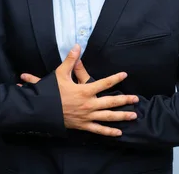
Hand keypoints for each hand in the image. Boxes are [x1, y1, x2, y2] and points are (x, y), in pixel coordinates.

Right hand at [20, 44, 137, 135]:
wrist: (42, 110)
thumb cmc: (51, 92)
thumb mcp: (60, 74)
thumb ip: (70, 60)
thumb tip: (77, 46)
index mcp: (85, 91)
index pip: (104, 83)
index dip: (116, 79)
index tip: (125, 75)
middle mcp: (89, 104)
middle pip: (111, 102)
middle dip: (125, 101)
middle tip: (136, 99)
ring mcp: (87, 116)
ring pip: (108, 117)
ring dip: (122, 116)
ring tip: (133, 115)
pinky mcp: (83, 125)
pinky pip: (98, 130)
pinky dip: (109, 132)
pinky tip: (119, 132)